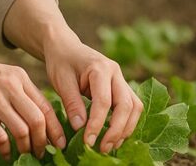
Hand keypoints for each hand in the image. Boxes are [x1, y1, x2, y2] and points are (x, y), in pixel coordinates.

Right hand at [0, 48, 66, 159]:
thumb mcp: (6, 75)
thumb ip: (23, 92)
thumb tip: (41, 118)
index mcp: (20, 78)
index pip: (46, 106)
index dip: (55, 128)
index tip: (60, 142)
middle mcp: (11, 87)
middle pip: (37, 120)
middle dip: (43, 141)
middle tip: (42, 152)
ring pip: (21, 130)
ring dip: (26, 147)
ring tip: (25, 153)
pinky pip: (0, 137)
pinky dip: (6, 149)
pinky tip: (6, 153)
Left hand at [43, 29, 142, 152]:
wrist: (65, 47)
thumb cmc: (61, 62)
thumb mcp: (61, 80)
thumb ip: (72, 103)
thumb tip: (80, 128)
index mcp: (100, 68)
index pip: (104, 101)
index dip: (97, 124)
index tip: (88, 141)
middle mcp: (116, 73)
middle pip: (127, 105)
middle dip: (116, 130)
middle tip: (102, 148)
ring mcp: (121, 79)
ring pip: (134, 107)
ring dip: (125, 128)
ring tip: (110, 146)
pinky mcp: (121, 86)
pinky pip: (131, 106)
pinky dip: (126, 122)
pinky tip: (114, 135)